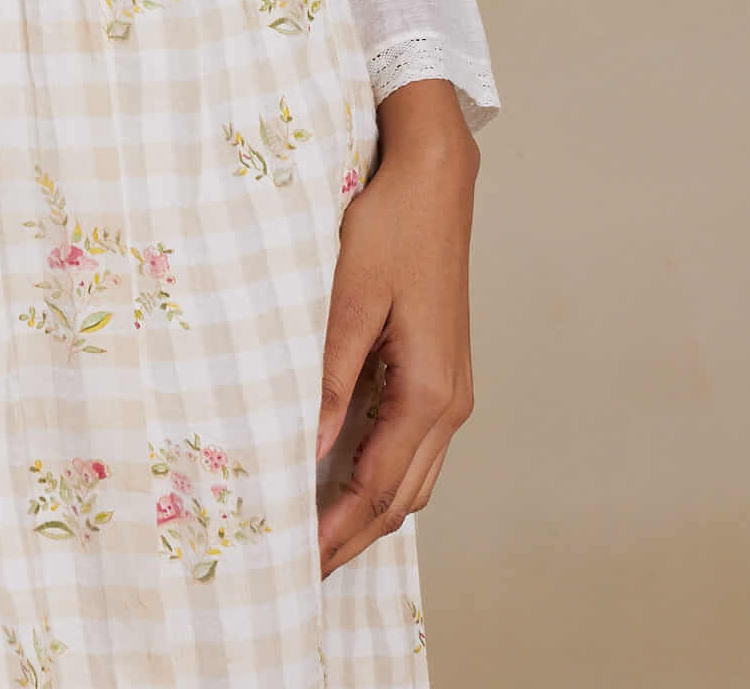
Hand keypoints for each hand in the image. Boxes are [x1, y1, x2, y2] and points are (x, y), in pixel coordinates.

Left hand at [315, 77, 477, 575]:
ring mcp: (452, 389)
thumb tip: (307, 451)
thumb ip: (329, 378)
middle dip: (353, 539)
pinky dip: (382, 476)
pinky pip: (414, 446)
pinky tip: (345, 476)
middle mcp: (449, 402)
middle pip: (402, 498)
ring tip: (317, 535)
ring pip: (413, 479)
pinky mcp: (442, 371)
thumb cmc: (390, 228)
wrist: (434, 180)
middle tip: (299, 570)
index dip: (337, 532)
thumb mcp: (348, 300)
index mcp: (428, 392)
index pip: (379, 489)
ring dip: (370, 512)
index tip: (297, 565)